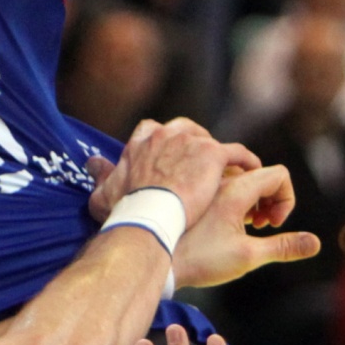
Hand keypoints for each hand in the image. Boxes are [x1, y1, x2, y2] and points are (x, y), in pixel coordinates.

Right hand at [101, 119, 259, 229]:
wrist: (148, 216)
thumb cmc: (126, 210)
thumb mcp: (105, 193)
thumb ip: (102, 175)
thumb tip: (93, 164)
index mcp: (142, 141)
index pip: (154, 128)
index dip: (166, 143)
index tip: (171, 159)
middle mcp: (166, 134)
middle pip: (187, 130)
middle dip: (195, 146)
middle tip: (203, 169)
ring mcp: (191, 141)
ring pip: (212, 142)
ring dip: (220, 158)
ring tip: (228, 175)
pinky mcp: (212, 154)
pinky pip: (237, 153)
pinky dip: (245, 162)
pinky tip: (251, 173)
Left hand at [173, 166, 318, 289]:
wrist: (153, 255)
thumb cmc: (199, 259)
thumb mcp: (248, 256)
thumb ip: (283, 246)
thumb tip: (316, 243)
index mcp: (237, 188)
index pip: (279, 175)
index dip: (286, 199)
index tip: (272, 224)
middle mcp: (219, 177)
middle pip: (259, 173)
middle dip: (268, 199)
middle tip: (258, 225)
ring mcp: (202, 180)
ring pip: (237, 176)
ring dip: (248, 196)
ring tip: (240, 223)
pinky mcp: (188, 186)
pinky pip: (216, 179)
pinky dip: (227, 193)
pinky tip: (217, 218)